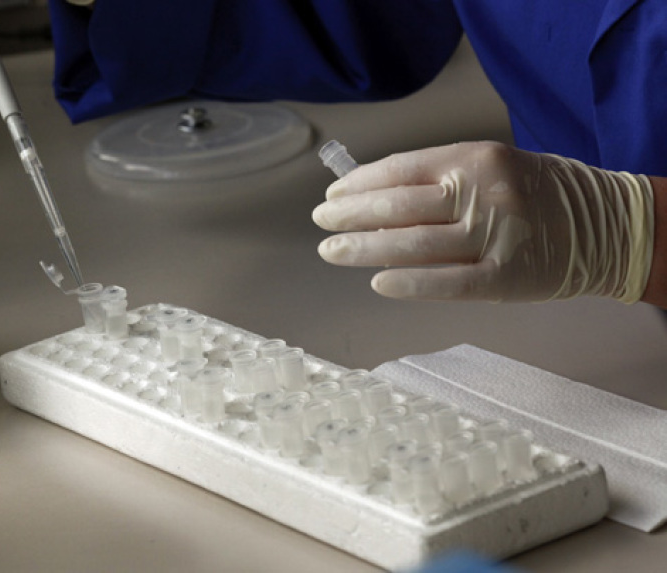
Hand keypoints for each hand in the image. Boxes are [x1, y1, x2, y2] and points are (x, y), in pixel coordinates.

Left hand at [312, 141, 653, 302]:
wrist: (602, 222)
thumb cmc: (534, 192)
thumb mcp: (489, 166)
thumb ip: (437, 179)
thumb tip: (373, 196)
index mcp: (473, 158)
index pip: (399, 170)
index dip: (358, 185)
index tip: (332, 196)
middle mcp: (480, 193)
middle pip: (398, 206)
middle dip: (350, 216)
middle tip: (320, 223)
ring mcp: (494, 238)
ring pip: (413, 244)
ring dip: (364, 249)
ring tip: (332, 251)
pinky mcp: (505, 278)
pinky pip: (448, 283)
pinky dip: (409, 283)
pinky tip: (378, 282)